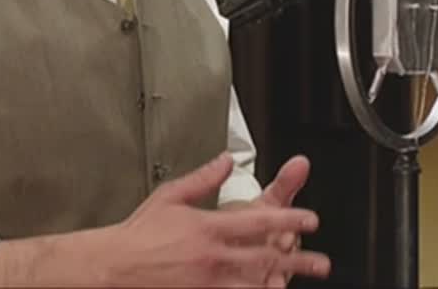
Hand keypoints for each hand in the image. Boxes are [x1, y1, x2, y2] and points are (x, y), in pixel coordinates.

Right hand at [99, 153, 325, 286]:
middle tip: (321, 261)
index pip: (259, 221)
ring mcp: (208, 281)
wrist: (117, 264)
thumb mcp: (171, 195)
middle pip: (265, 257)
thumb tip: (225, 161)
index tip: (309, 220)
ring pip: (255, 282)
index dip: (289, 220)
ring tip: (298, 282)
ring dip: (281, 280)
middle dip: (298, 259)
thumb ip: (203, 178)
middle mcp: (212, 256)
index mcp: (207, 227)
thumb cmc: (140, 233)